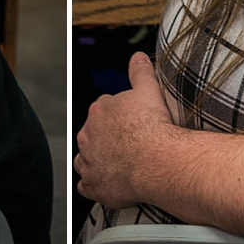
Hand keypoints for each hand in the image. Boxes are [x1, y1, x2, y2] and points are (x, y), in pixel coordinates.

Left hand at [75, 52, 182, 207]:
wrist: (157, 160)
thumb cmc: (154, 126)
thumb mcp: (149, 90)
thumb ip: (140, 71)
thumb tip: (137, 57)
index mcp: (98, 110)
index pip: (104, 110)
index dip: (119, 117)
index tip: (132, 124)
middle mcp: (87, 135)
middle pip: (93, 135)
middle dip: (106, 139)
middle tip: (128, 145)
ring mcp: (88, 162)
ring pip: (86, 159)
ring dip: (96, 161)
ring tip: (117, 165)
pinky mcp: (92, 185)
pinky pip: (87, 186)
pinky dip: (95, 185)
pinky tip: (109, 184)